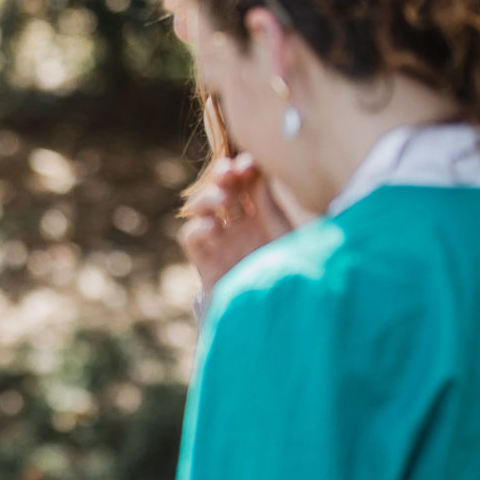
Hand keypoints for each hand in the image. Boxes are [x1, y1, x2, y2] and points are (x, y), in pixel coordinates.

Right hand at [177, 154, 293, 293]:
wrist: (279, 316)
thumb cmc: (289, 276)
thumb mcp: (284, 233)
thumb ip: (268, 203)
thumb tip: (255, 165)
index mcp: (263, 217)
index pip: (247, 184)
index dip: (243, 169)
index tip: (248, 163)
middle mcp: (240, 228)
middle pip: (223, 192)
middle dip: (222, 178)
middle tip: (228, 172)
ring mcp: (221, 244)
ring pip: (202, 211)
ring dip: (206, 199)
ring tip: (221, 201)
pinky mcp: (205, 264)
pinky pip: (191, 239)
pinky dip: (197, 229)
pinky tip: (212, 228)